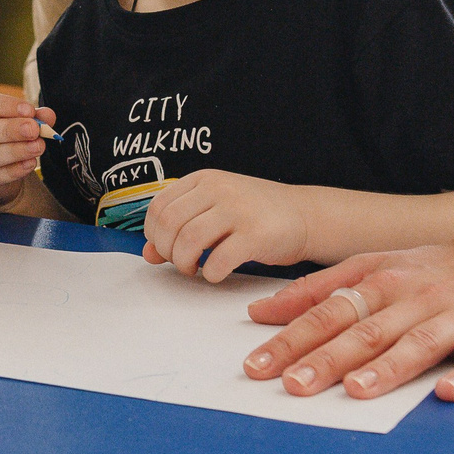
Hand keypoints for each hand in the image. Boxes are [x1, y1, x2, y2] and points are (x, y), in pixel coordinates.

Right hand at [0, 90, 53, 208]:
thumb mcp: (11, 122)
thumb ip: (29, 116)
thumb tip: (47, 115)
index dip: (3, 105)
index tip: (29, 110)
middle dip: (7, 130)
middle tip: (34, 129)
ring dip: (13, 152)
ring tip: (37, 147)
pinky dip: (12, 171)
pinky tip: (29, 164)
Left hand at [141, 170, 308, 281]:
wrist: (304, 215)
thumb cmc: (254, 215)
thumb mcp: (213, 210)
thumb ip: (180, 226)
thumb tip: (149, 253)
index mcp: (204, 179)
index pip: (159, 205)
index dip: (154, 233)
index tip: (164, 248)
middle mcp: (218, 189)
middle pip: (170, 223)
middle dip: (167, 251)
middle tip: (180, 262)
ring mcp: (238, 210)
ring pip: (189, 240)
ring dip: (184, 263)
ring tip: (195, 269)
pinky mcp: (256, 235)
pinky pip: (218, 260)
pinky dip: (210, 273)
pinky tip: (216, 273)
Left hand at [241, 202, 453, 400]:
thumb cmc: (442, 270)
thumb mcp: (377, 266)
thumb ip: (321, 290)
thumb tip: (262, 312)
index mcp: (385, 281)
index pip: (330, 311)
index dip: (293, 338)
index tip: (258, 364)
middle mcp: (419, 297)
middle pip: (367, 329)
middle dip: (327, 357)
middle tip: (292, 385)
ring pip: (421, 342)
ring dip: (388, 367)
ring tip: (357, 389)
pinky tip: (449, 392)